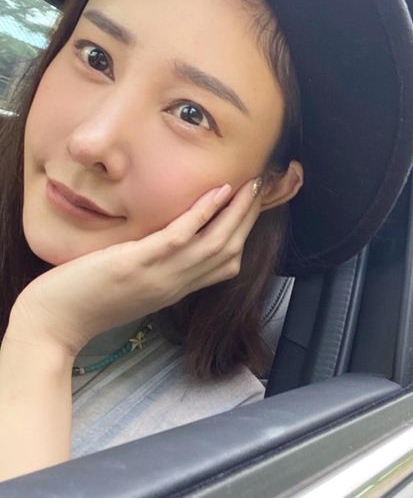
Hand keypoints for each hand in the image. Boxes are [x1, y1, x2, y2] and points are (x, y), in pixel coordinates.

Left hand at [7, 178, 262, 354]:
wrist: (54, 323)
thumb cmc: (88, 302)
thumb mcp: (136, 287)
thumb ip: (160, 269)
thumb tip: (172, 245)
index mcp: (177, 288)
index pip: (226, 264)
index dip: (244, 234)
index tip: (253, 208)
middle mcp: (177, 284)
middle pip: (229, 251)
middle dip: (250, 217)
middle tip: (262, 188)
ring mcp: (161, 275)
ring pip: (215, 243)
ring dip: (238, 212)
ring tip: (252, 185)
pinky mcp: (139, 263)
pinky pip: (182, 236)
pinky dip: (205, 213)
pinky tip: (220, 192)